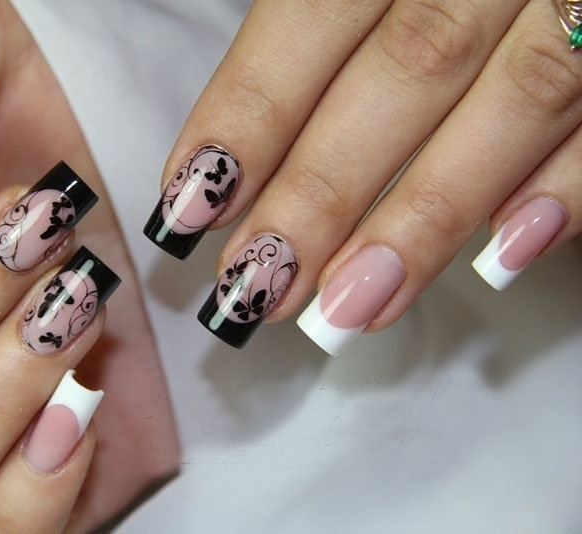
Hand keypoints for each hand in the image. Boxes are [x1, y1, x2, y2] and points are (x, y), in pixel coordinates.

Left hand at [145, 0, 581, 352]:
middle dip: (324, 191)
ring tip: (349, 308)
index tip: (189, 207)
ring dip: (428, 216)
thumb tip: (240, 157)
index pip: (311, 14)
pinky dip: (568, 187)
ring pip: (516, 97)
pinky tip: (506, 255)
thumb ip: (319, 27)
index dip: (248, 113)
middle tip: (255, 289)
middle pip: (407, 68)